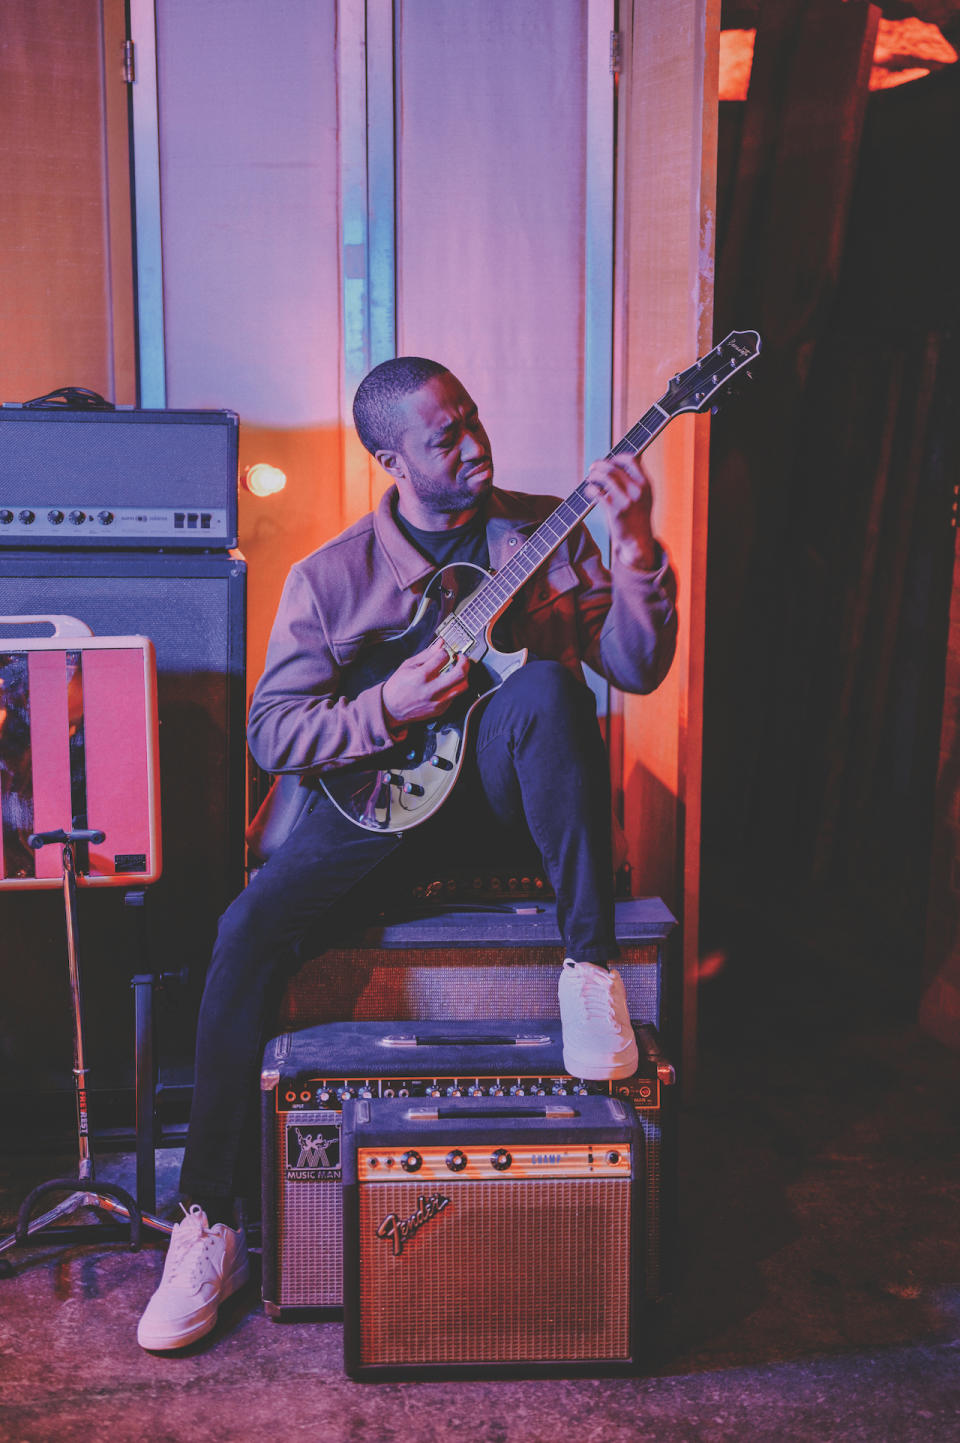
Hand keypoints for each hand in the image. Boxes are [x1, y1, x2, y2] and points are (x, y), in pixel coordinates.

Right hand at [382, 637, 470, 726]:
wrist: (391, 709)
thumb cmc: (397, 687)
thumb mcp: (407, 666)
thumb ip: (426, 654)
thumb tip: (440, 644)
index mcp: (420, 676)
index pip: (443, 657)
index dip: (445, 651)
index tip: (444, 652)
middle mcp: (431, 690)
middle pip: (459, 674)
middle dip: (464, 661)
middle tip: (461, 658)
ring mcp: (438, 701)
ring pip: (463, 686)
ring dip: (464, 675)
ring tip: (458, 669)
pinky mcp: (441, 709)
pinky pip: (456, 695)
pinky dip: (455, 686)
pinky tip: (448, 682)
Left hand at [585, 453, 658, 569]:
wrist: (638, 540)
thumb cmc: (638, 516)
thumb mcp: (644, 495)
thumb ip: (637, 478)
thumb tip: (630, 458)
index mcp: (645, 483)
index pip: (630, 459)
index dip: (616, 457)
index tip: (608, 461)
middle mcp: (638, 490)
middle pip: (614, 467)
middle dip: (599, 465)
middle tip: (593, 468)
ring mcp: (627, 500)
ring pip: (605, 478)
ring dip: (594, 475)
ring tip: (589, 478)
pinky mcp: (616, 511)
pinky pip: (598, 493)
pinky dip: (590, 489)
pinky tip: (589, 491)